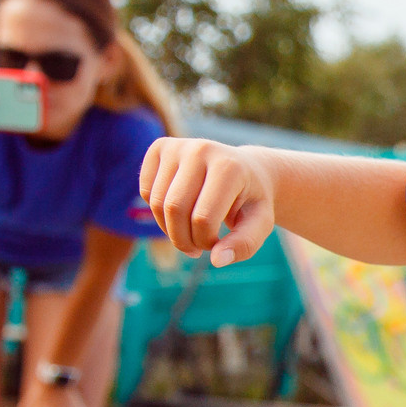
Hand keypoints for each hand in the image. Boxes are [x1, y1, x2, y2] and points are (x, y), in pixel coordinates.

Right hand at [140, 139, 276, 266]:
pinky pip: (146, 192)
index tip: (217, 245)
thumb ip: (244, 244)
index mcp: (228, 167)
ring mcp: (178, 145)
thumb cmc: (251, 201)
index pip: (202, 218)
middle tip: (198, 248)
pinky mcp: (159, 147)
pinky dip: (159, 212)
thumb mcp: (260, 224)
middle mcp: (200, 149)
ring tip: (190, 233)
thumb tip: (217, 261)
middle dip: (183, 239)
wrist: (247, 170)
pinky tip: (180, 212)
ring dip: (170, 230)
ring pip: (157, 203)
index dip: (205, 242)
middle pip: (174, 209)